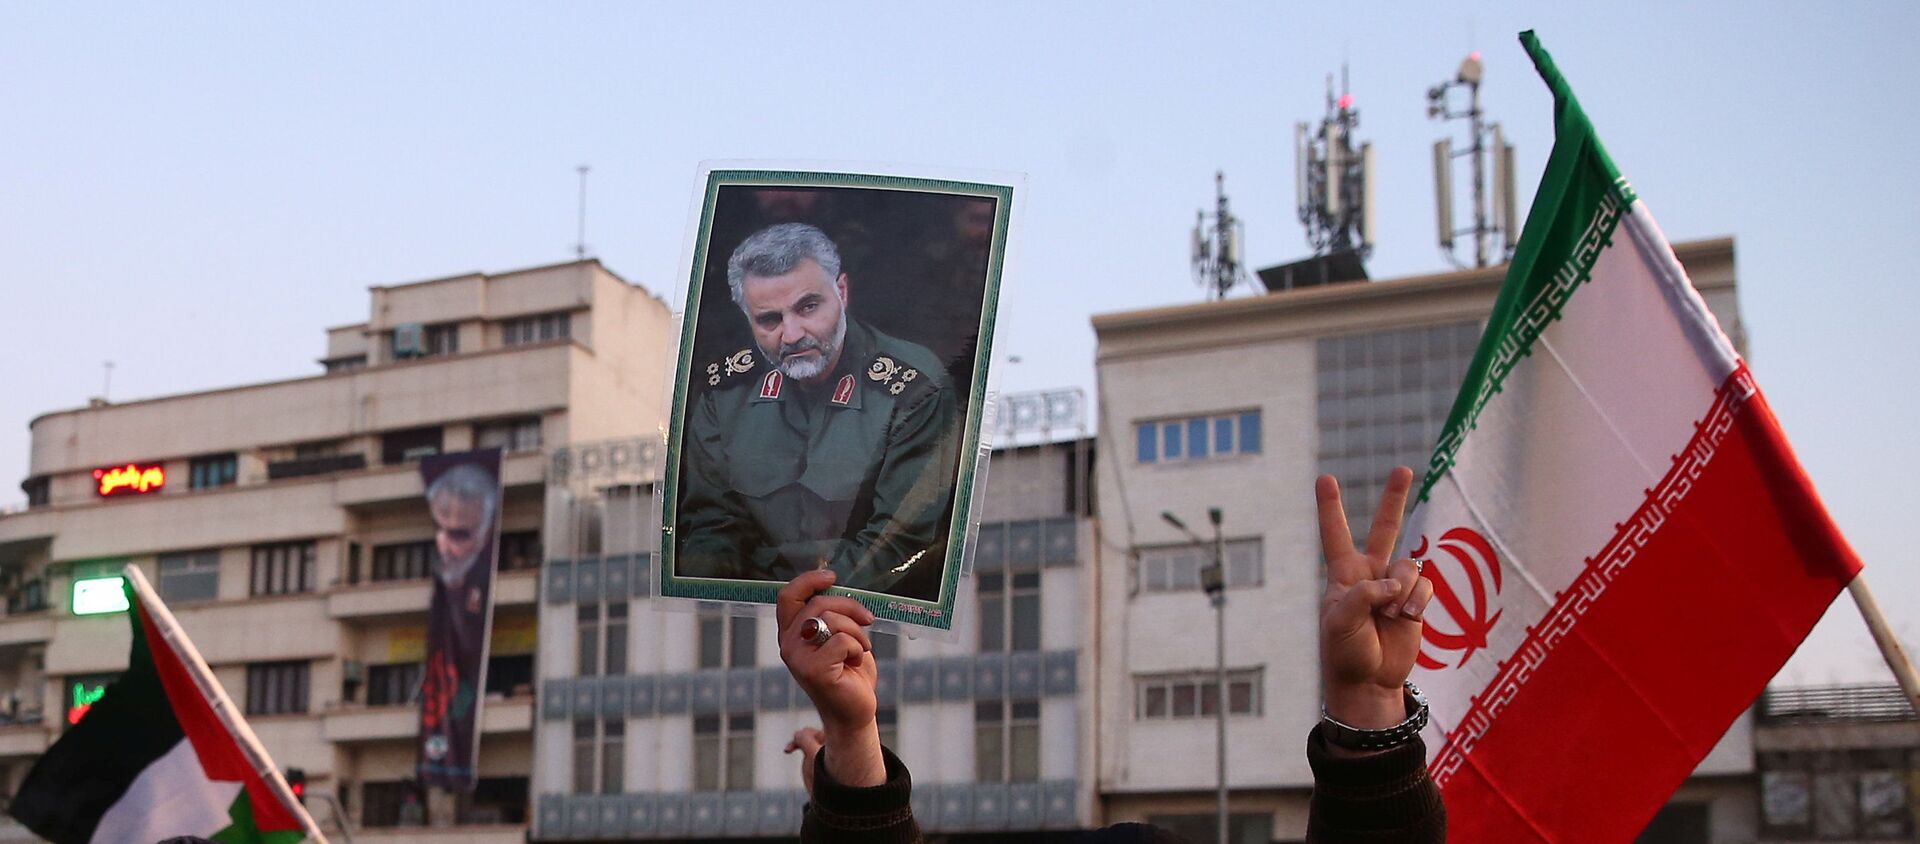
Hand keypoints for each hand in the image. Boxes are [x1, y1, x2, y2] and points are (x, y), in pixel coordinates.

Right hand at [777, 570, 885, 785]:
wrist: (855, 711)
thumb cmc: (849, 672)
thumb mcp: (838, 636)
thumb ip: (831, 615)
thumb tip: (836, 586)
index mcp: (791, 633)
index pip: (788, 596)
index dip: (808, 580)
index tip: (832, 576)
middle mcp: (788, 644)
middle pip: (819, 604)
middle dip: (850, 607)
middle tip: (868, 619)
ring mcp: (798, 658)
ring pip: (832, 620)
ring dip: (857, 632)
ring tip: (860, 649)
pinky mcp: (813, 671)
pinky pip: (842, 640)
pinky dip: (857, 648)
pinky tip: (855, 663)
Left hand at [1316, 467, 1434, 735]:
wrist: (1369, 682)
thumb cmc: (1344, 652)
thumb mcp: (1340, 622)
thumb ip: (1363, 595)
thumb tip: (1394, 583)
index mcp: (1343, 575)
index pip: (1335, 534)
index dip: (1331, 507)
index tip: (1325, 478)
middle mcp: (1370, 574)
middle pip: (1385, 529)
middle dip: (1395, 499)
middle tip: (1403, 469)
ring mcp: (1396, 587)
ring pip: (1409, 564)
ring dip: (1402, 589)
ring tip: (1391, 614)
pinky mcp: (1416, 601)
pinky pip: (1425, 585)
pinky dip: (1417, 600)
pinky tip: (1407, 617)